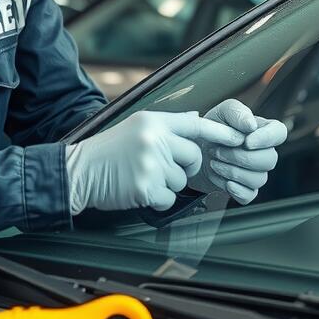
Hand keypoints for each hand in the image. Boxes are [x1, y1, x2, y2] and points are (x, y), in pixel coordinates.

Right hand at [66, 111, 245, 213]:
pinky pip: (169, 198)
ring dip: (167, 184)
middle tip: (163, 167)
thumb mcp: (136, 126)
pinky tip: (140, 190)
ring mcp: (151, 164)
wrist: (80, 171)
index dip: (218, 133)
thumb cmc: (109, 151)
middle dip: (186, 166)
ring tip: (143, 176)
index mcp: (153, 121)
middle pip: (193, 156)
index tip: (238, 139)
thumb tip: (196, 118)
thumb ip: (167, 125)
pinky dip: (159, 200)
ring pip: (182, 180)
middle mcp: (154, 139)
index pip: (194, 125)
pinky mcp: (146, 187)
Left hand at [190, 99, 284, 204]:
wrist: (194, 151)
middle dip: (240, 157)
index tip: (246, 142)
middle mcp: (264, 152)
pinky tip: (223, 181)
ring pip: (259, 179)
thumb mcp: (220, 113)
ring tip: (214, 162)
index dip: (267, 139)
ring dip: (233, 171)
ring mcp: (256, 173)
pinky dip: (234, 190)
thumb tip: (251, 125)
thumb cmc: (211, 128)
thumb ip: (236, 113)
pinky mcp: (246, 189)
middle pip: (269, 160)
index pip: (279, 132)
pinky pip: (249, 195)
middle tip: (217, 151)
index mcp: (262, 130)